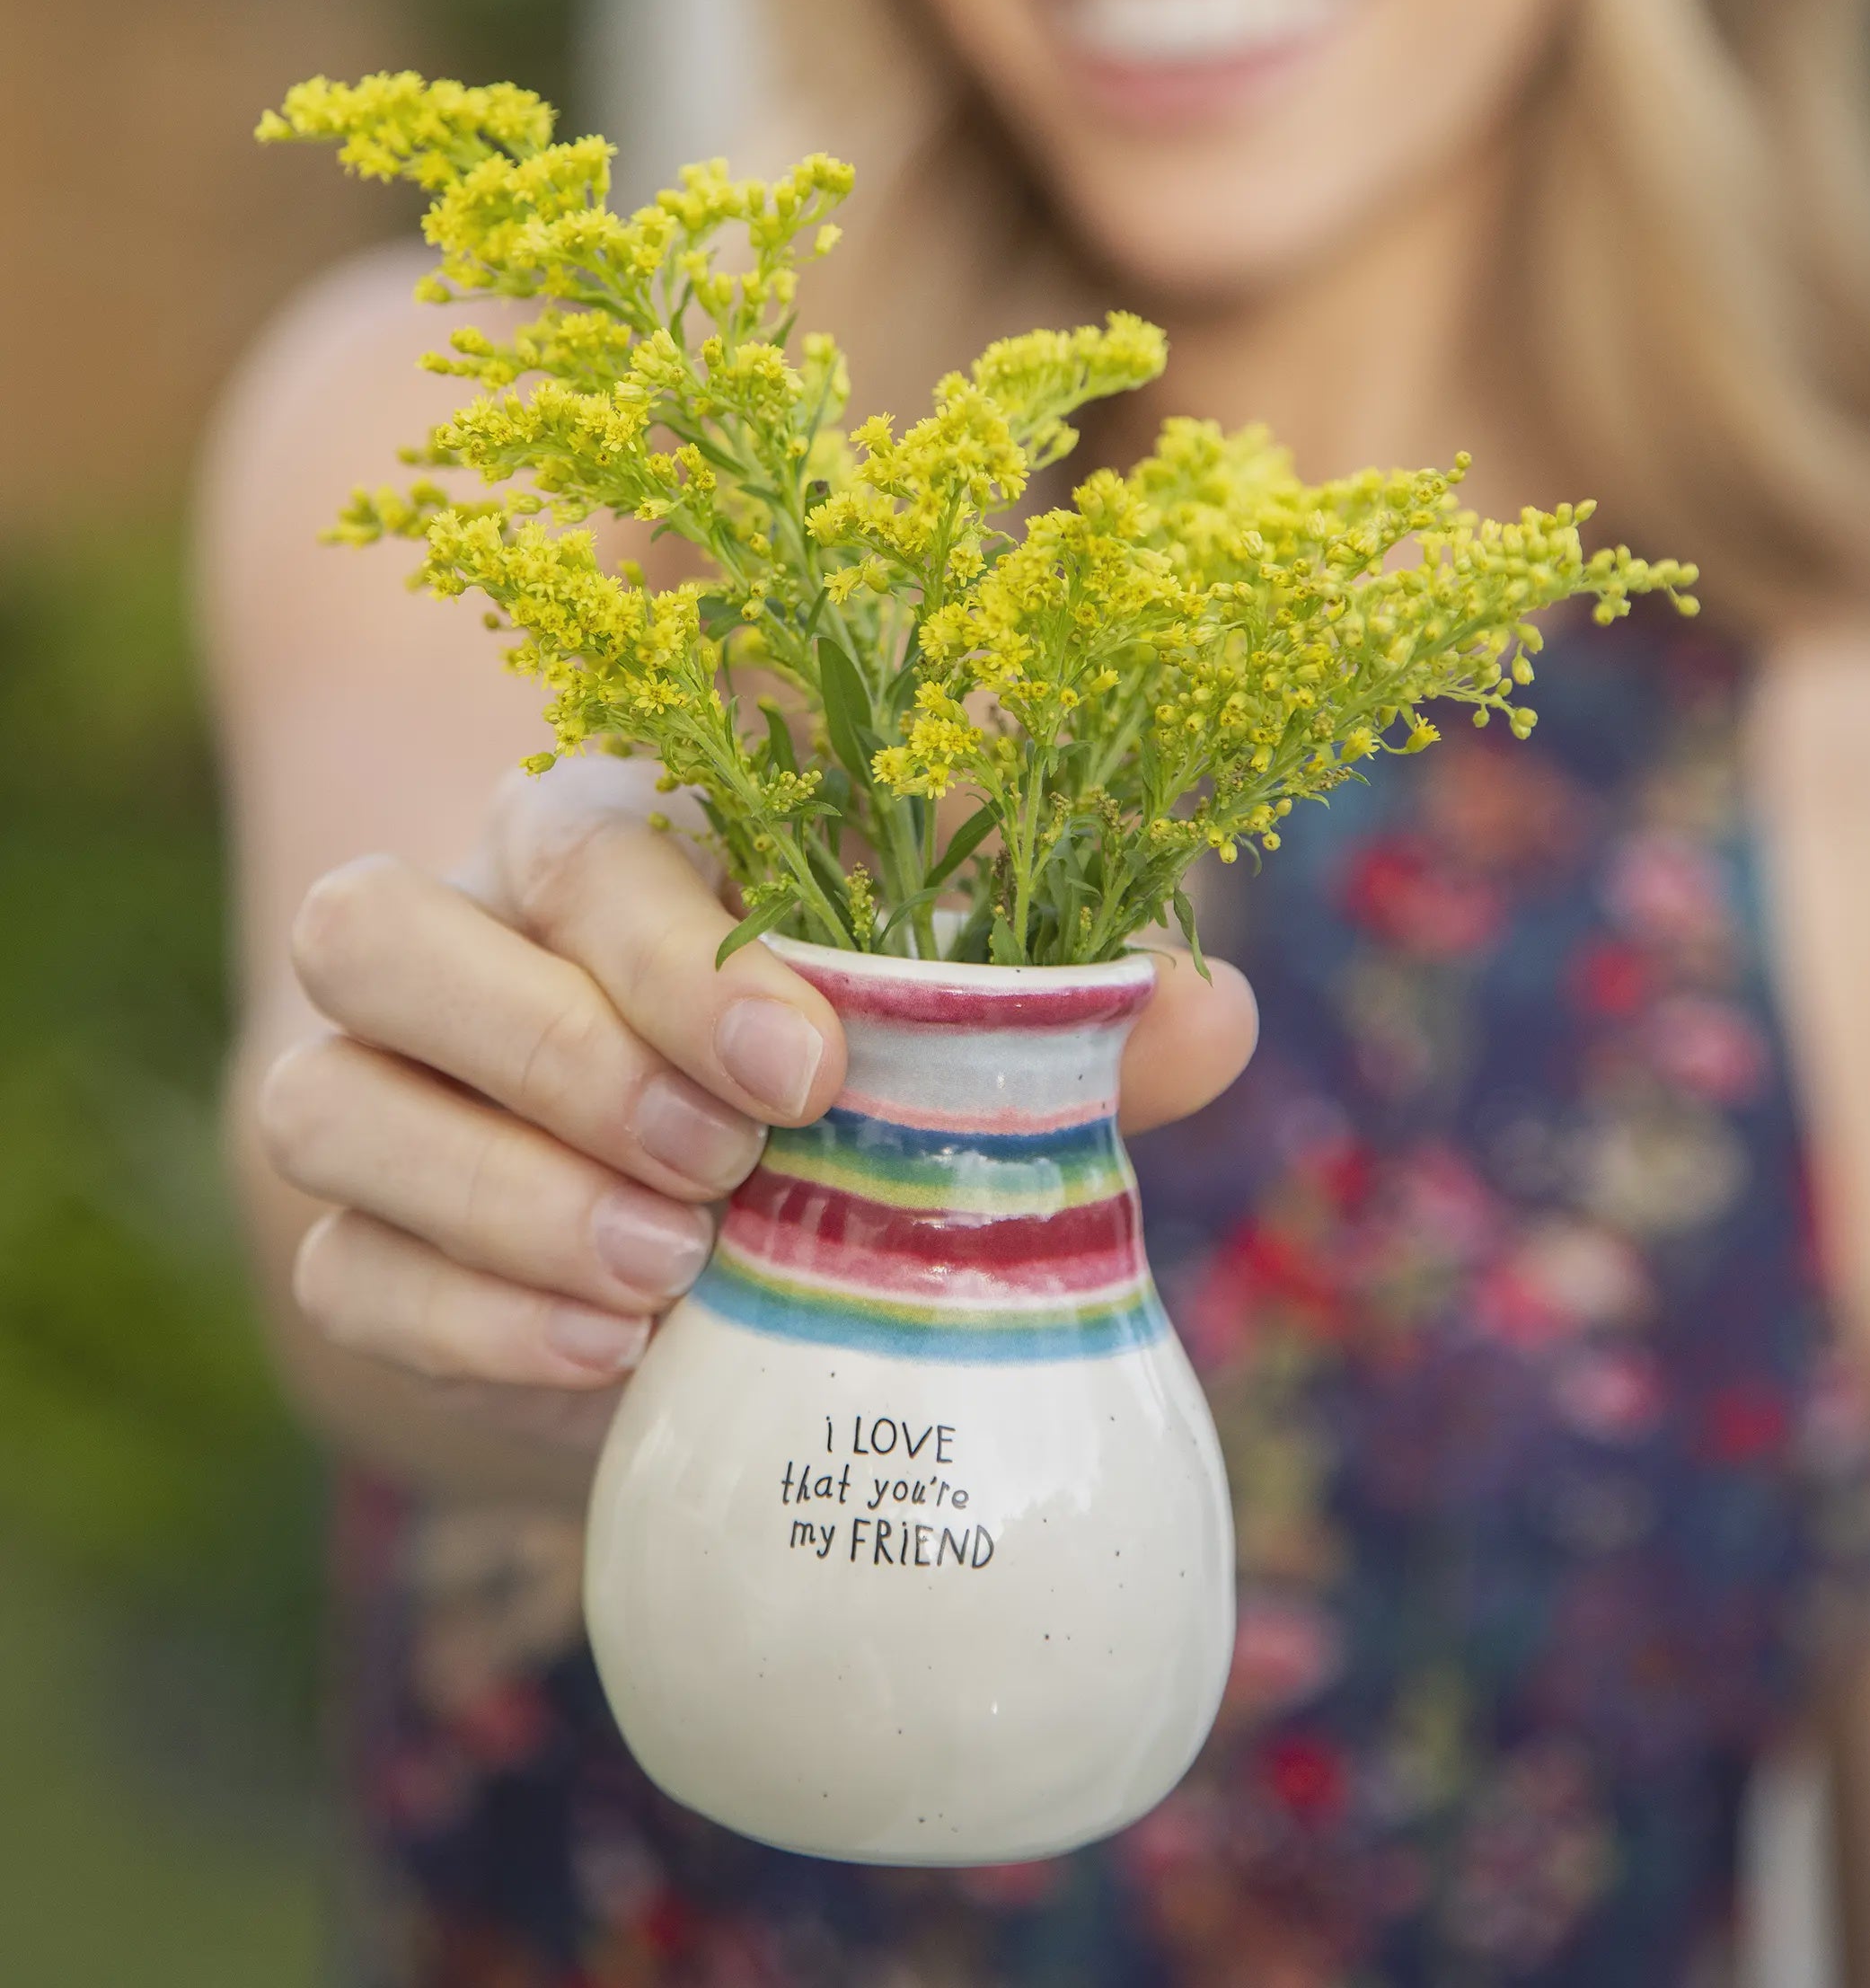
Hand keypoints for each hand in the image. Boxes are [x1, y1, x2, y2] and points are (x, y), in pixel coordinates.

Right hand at [259, 759, 1257, 1397]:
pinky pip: (336, 1269)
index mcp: (593, 845)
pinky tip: (605, 1362)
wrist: (691, 1259)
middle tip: (725, 1175)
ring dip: (494, 1194)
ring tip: (670, 1278)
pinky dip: (460, 1317)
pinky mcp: (349, 1247)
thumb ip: (1060, 1020)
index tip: (812, 1069)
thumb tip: (1212, 1009)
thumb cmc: (836, 1099)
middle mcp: (452, 941)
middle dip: (556, 1052)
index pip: (578, 843)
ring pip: (321, 1100)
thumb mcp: (946, 1042)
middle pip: (379, 930)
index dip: (676, 950)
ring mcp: (373, 1094)